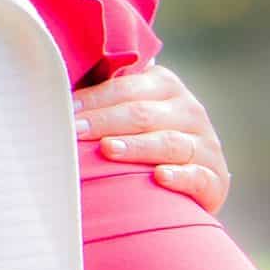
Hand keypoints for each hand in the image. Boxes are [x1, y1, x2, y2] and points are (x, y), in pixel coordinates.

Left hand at [71, 62, 231, 213]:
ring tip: (108, 151)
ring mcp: (206, 145)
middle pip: (144, 113)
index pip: (127, 88)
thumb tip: (54, 87)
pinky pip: (197, 175)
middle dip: (106, 122)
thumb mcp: (131, 115)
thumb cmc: (144, 143)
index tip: (65, 111)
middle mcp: (190, 111)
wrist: (191, 182)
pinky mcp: (215, 178)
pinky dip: (179, 176)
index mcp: (166, 87)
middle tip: (75, 132)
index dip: (95, 99)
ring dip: (137, 147)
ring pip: (169, 143)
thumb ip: (106, 99)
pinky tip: (159, 178)